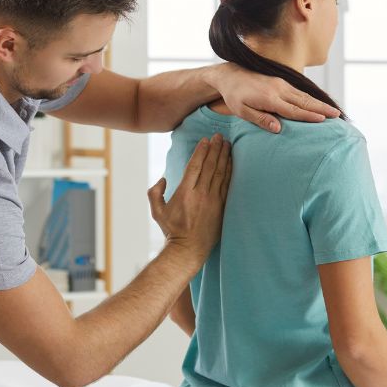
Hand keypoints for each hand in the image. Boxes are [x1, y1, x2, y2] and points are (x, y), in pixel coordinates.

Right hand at [147, 134, 231, 268]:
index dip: (202, 151)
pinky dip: (230, 172)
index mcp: (185, 193)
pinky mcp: (222, 207)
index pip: (195, 166)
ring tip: (227, 145)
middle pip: (210, 166)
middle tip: (220, 136)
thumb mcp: (156, 212)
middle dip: (215, 149)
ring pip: (221, 173)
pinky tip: (231, 162)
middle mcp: (201, 194)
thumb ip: (155, 193)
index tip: (206, 140)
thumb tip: (163, 179)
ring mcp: (213, 201)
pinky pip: (227, 185)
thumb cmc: (172, 230)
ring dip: (224, 157)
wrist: (189, 249)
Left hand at [210, 63, 340, 132]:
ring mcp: (281, 84)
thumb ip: (260, 119)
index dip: (308, 116)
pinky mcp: (280, 81)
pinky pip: (298, 91)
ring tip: (332, 110)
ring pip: (303, 95)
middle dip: (321, 108)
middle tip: (337, 115)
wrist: (229, 75)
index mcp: (269, 98)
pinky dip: (310, 98)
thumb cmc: (234, 96)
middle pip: (304, 101)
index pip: (293, 110)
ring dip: (319, 103)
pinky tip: (317, 103)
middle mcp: (278, 89)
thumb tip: (278, 128)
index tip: (323, 120)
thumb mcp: (242, 111)